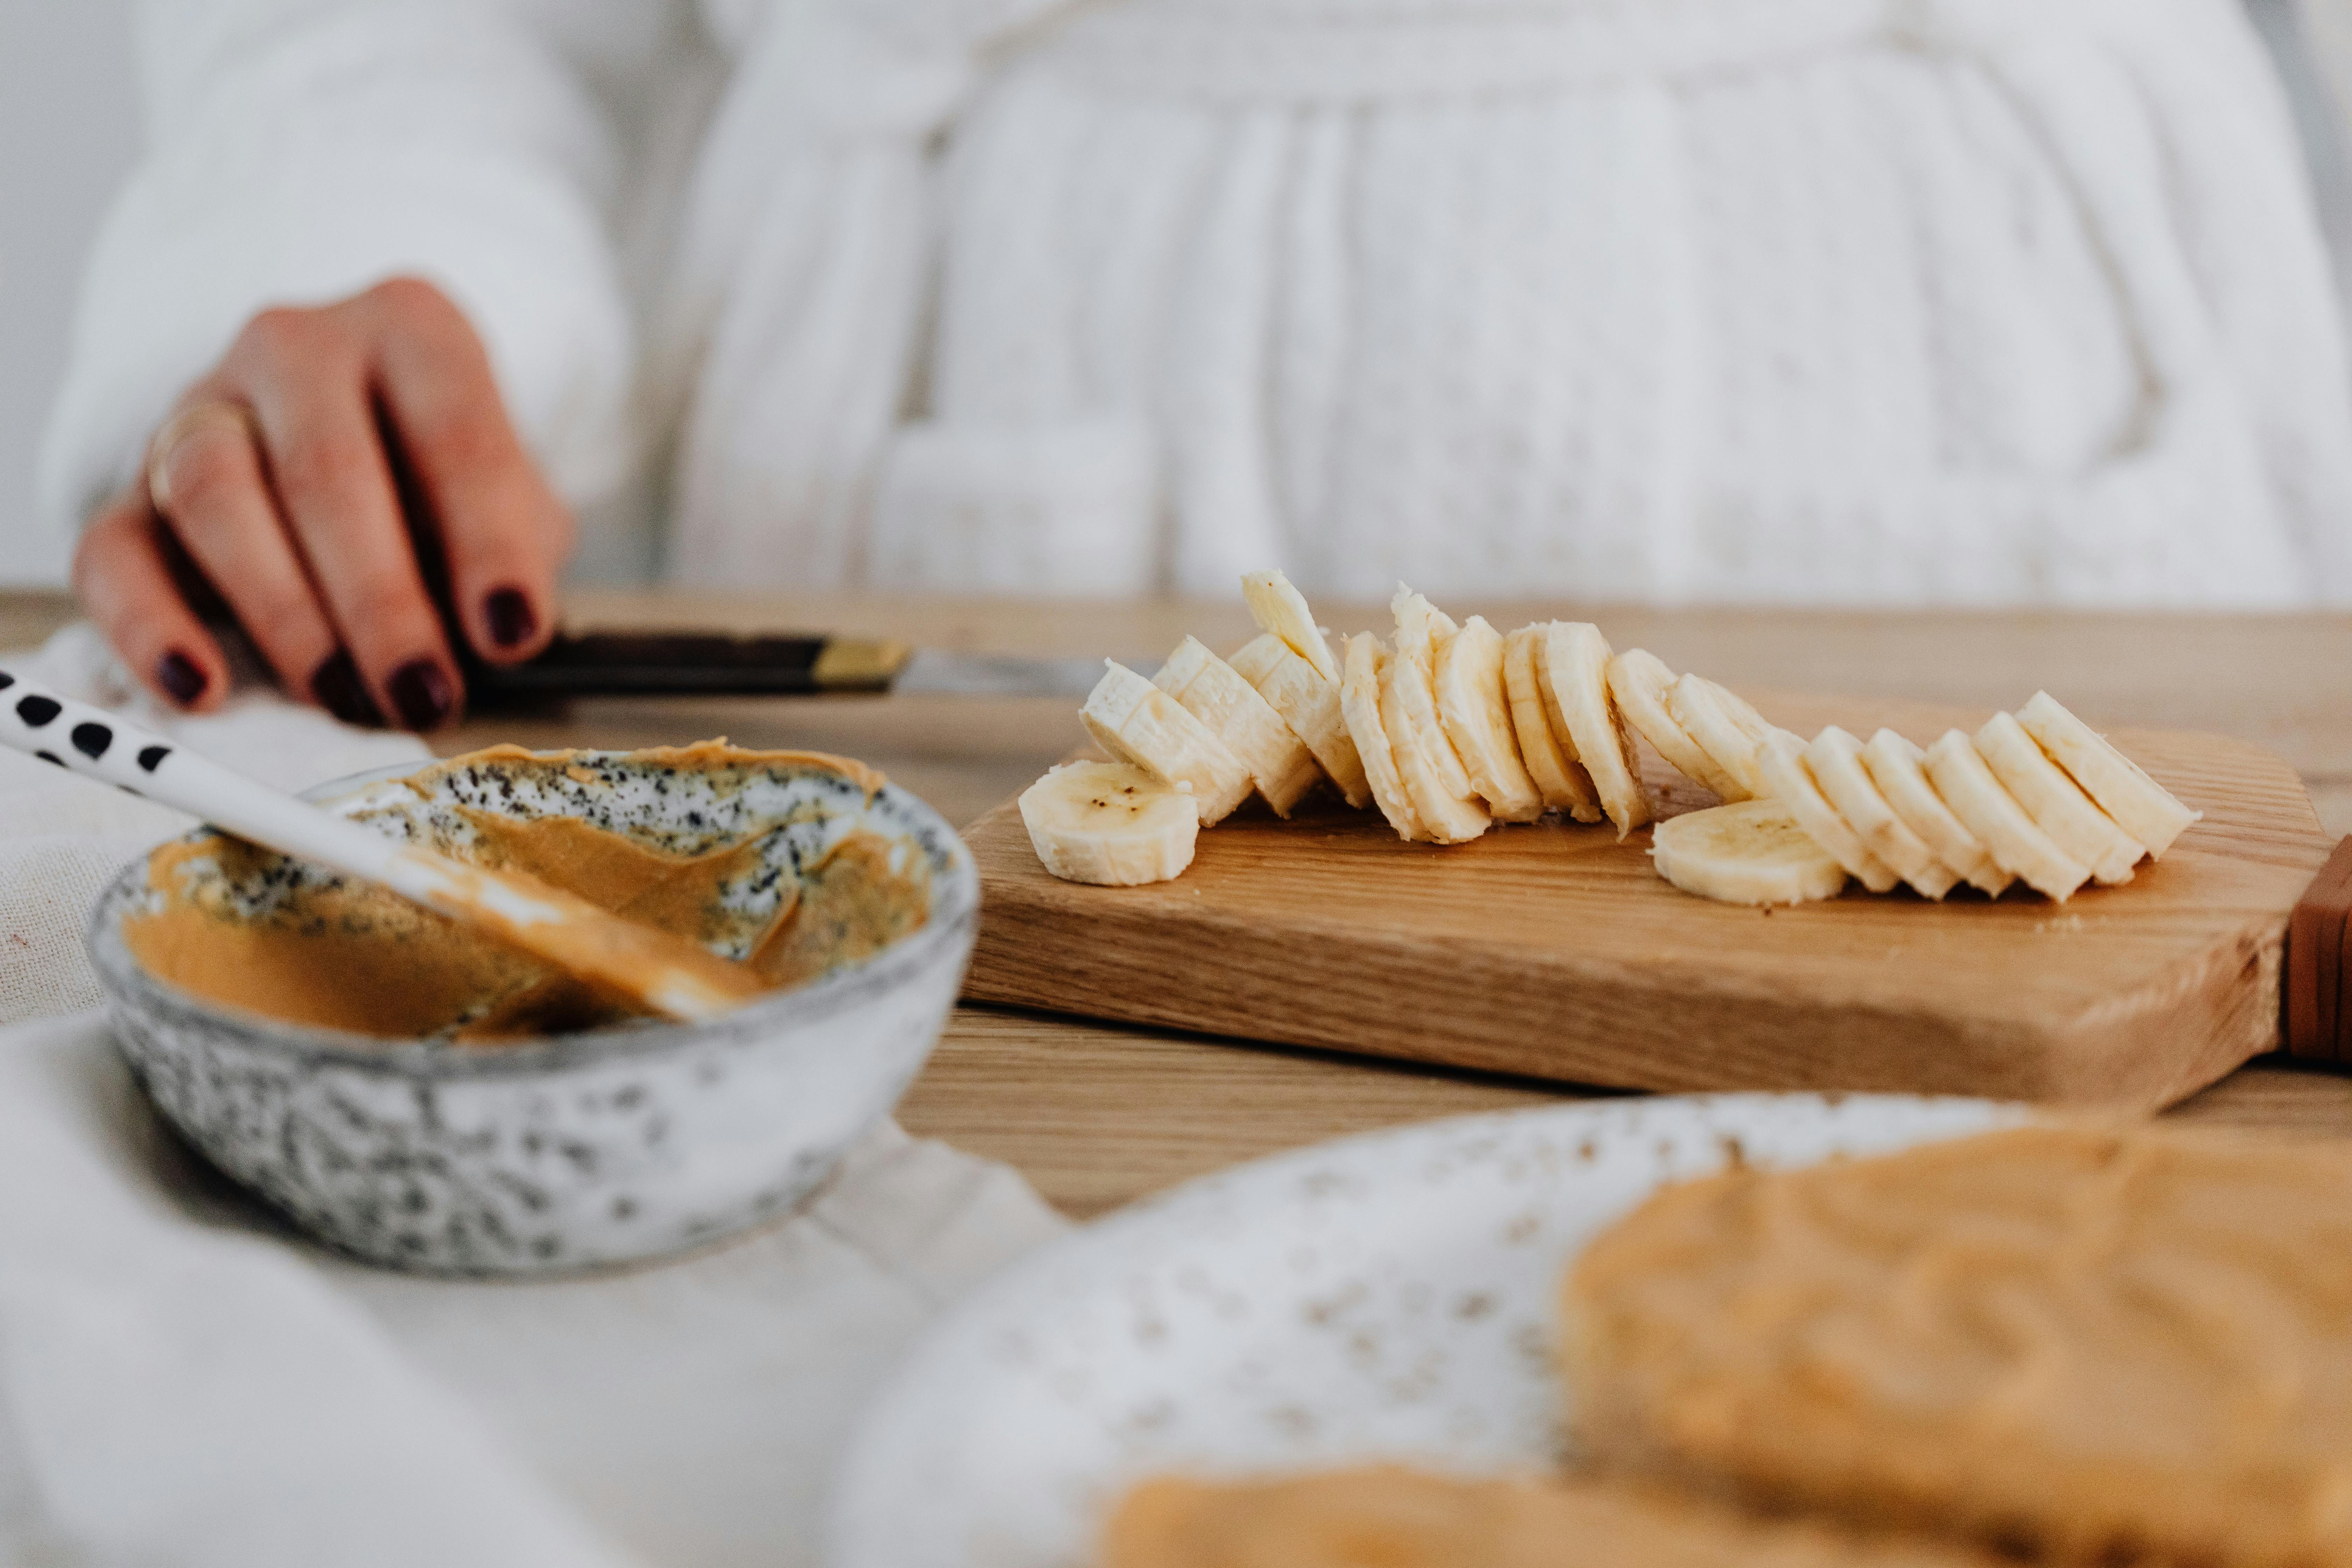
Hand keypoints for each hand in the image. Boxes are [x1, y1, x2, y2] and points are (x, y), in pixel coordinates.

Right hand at [73, 276, 571, 728]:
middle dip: (380, 601)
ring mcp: (202, 408)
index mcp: (413, 331)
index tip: (512, 634)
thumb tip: (502, 637)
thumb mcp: (516, 500)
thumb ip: (514, 551)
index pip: (455, 433)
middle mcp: (298, 347)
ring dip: (283, 615)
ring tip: (341, 697)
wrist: (366, 440)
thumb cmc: (453, 482)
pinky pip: (114, 552)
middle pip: (324, 471)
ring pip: (214, 498)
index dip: (488, 543)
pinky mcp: (133, 486)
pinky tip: (198, 688)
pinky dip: (148, 627)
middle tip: (421, 691)